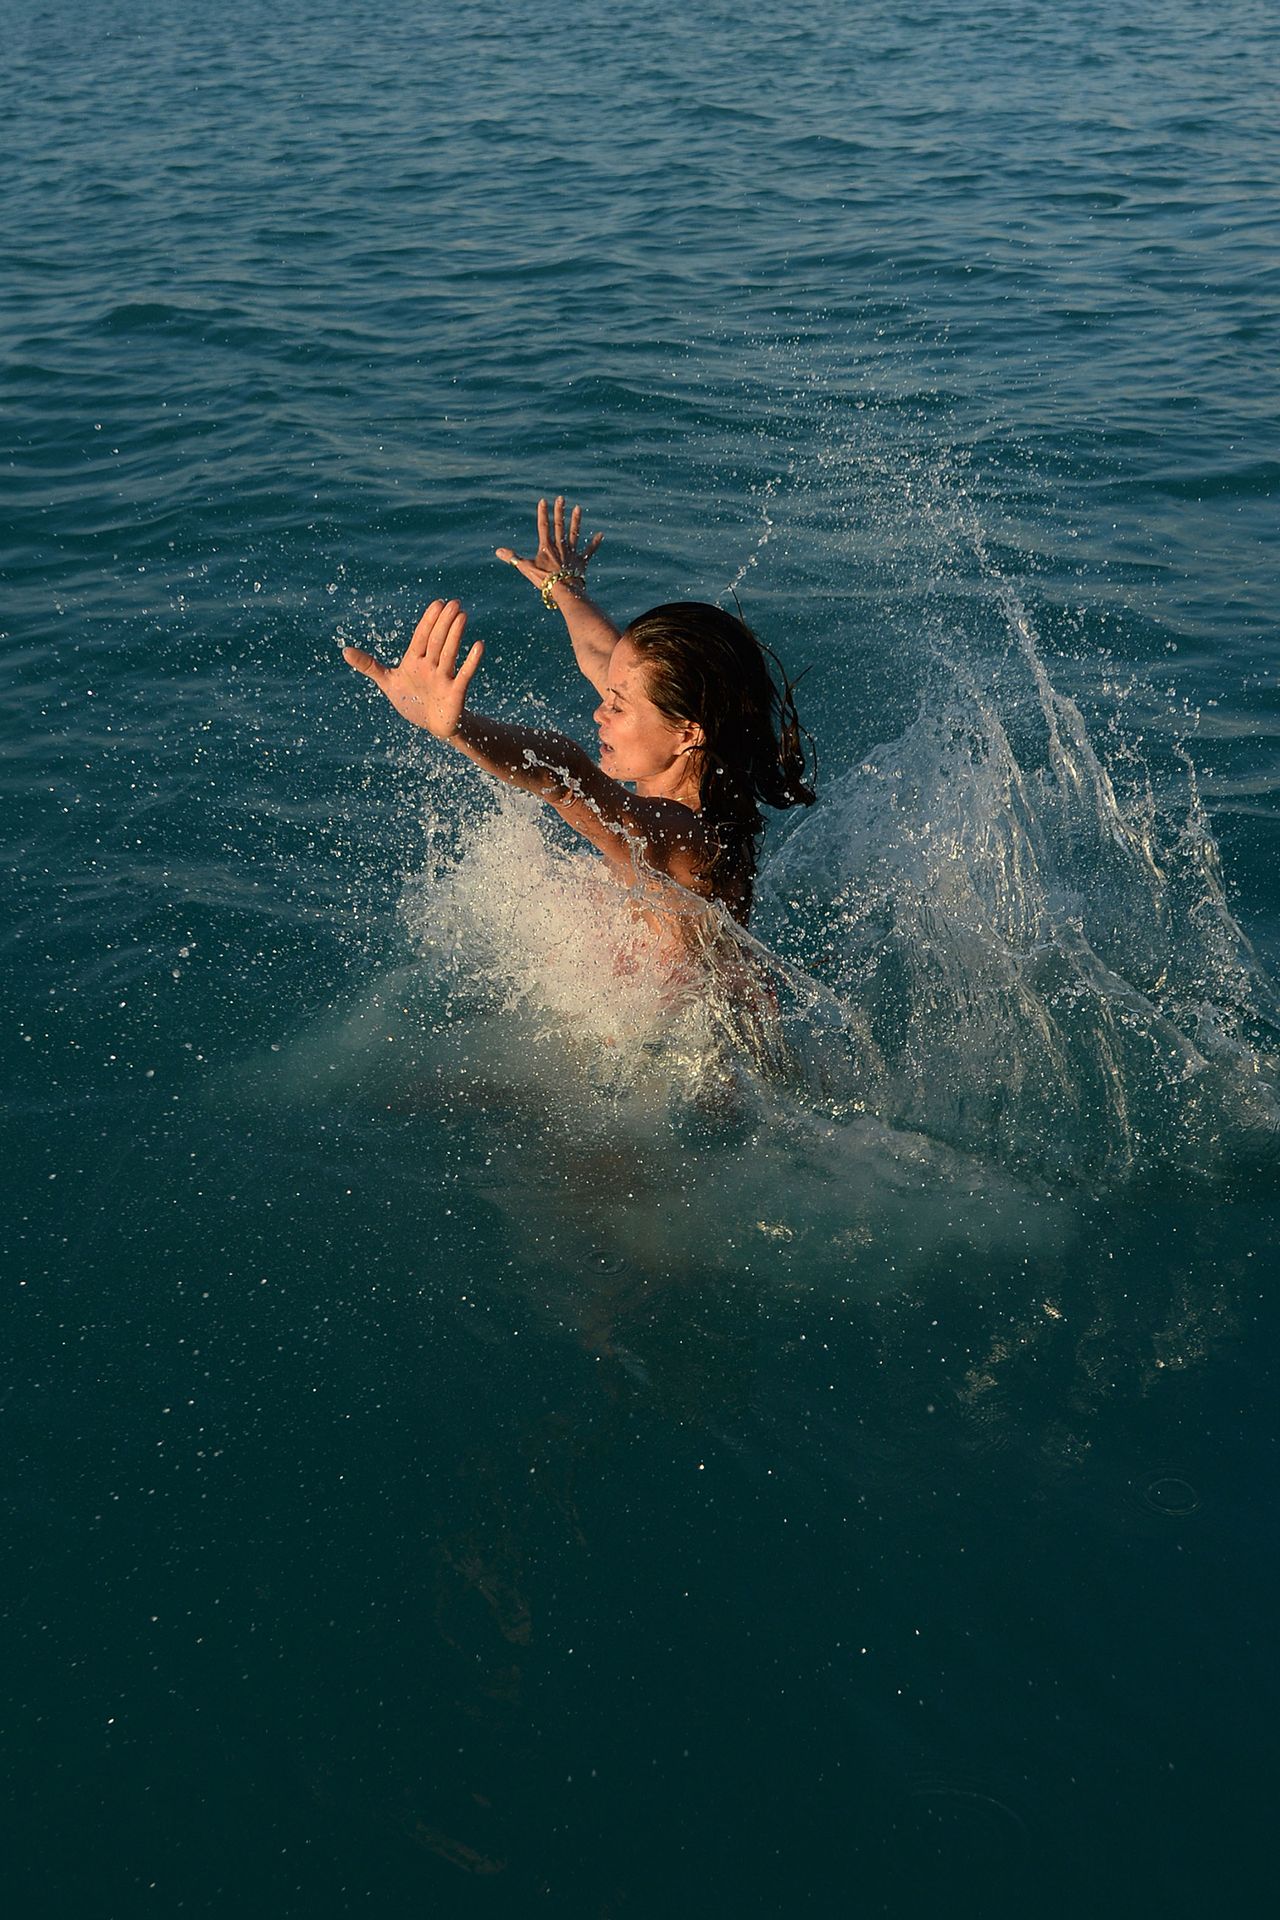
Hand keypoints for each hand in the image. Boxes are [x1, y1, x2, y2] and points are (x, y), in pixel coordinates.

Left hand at [343, 598, 482, 737]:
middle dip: (444, 623)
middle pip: (436, 641)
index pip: (422, 636)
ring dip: (455, 635)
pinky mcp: (455, 692)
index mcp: (415, 660)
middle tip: (455, 603)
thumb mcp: (388, 682)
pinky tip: (478, 645)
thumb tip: (344, 650)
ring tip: (462, 616)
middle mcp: (431, 665)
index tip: (438, 603)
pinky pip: (464, 675)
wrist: (431, 724)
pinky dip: (471, 662)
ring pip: (449, 653)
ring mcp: (444, 678)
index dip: (428, 621)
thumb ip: (369, 665)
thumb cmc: (411, 700)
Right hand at [496, 495, 602, 595]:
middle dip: (559, 511)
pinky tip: (601, 534)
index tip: (543, 500)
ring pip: (574, 533)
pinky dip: (594, 543)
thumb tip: (498, 551)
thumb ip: (513, 558)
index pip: (543, 526)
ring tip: (578, 508)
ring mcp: (571, 553)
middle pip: (559, 525)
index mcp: (546, 547)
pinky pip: (589, 551)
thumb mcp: (526, 568)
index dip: (542, 513)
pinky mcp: (581, 562)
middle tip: (561, 498)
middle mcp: (560, 546)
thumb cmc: (544, 580)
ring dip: (576, 521)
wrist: (564, 590)